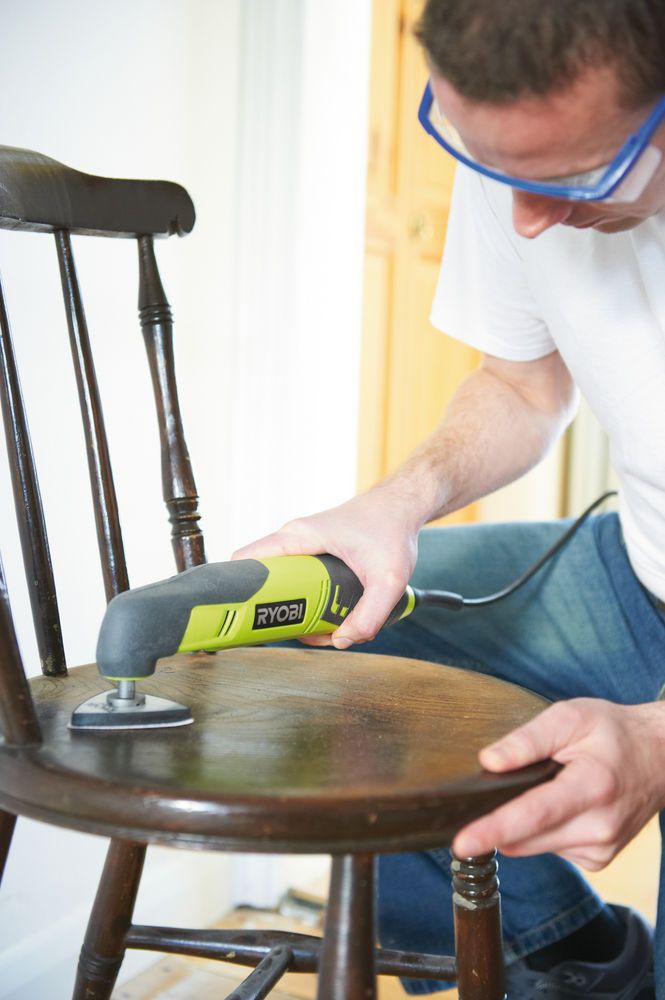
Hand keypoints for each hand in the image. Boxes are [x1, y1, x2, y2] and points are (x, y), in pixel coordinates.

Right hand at [231, 485, 422, 647]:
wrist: (403, 505)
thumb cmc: (393, 528)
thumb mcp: (388, 579)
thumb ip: (370, 614)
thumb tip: (342, 640)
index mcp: (297, 538)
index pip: (245, 563)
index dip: (241, 592)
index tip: (250, 619)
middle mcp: (294, 540)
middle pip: (266, 583)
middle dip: (283, 612)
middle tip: (307, 629)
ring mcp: (304, 547)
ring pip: (286, 586)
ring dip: (302, 610)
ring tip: (329, 625)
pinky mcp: (315, 554)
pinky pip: (301, 582)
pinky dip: (313, 602)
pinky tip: (335, 613)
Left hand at [452, 698, 664, 870]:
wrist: (660, 757)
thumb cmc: (613, 733)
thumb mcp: (570, 717)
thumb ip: (527, 740)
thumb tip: (489, 761)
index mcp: (592, 787)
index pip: (534, 814)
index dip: (493, 828)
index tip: (463, 843)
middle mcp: (599, 826)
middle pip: (526, 837)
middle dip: (500, 820)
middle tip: (505, 786)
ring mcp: (601, 848)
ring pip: (533, 847)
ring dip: (524, 824)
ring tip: (549, 787)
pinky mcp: (598, 860)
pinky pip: (550, 849)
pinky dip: (544, 830)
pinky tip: (562, 805)